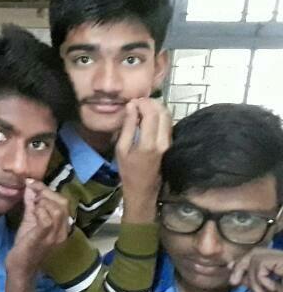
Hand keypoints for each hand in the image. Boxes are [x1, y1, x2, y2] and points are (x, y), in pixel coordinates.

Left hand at [7, 179, 68, 276]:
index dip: (48, 190)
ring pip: (57, 210)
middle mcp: (62, 231)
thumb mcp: (30, 220)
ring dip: (43, 202)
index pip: (64, 202)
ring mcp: (55, 236)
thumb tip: (30, 186)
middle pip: (63, 203)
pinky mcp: (43, 239)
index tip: (33, 183)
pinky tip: (32, 213)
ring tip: (33, 205)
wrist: (20, 268)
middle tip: (33, 193)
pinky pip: (47, 220)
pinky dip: (39, 212)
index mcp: (62, 226)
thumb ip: (32, 204)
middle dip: (46, 193)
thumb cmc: (26, 246)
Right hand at [116, 98, 171, 222]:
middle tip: (138, 103)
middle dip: (151, 103)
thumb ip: (128, 127)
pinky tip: (148, 117)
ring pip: (168, 116)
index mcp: (148, 144)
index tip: (133, 102)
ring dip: (156, 108)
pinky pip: (167, 123)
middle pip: (163, 112)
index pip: (151, 114)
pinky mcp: (170, 143)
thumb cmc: (128, 171)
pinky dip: (159, 115)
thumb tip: (131, 107)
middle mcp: (162, 142)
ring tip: (142, 108)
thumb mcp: (121, 150)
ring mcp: (169, 142)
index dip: (143, 104)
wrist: (143, 189)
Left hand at [229, 249, 282, 291]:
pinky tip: (271, 289)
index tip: (229, 267)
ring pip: (257, 258)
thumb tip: (233, 267)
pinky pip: (262, 263)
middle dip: (241, 266)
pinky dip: (260, 278)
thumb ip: (251, 278)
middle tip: (233, 281)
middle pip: (257, 251)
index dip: (243, 259)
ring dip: (253, 279)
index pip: (259, 253)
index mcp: (281, 265)